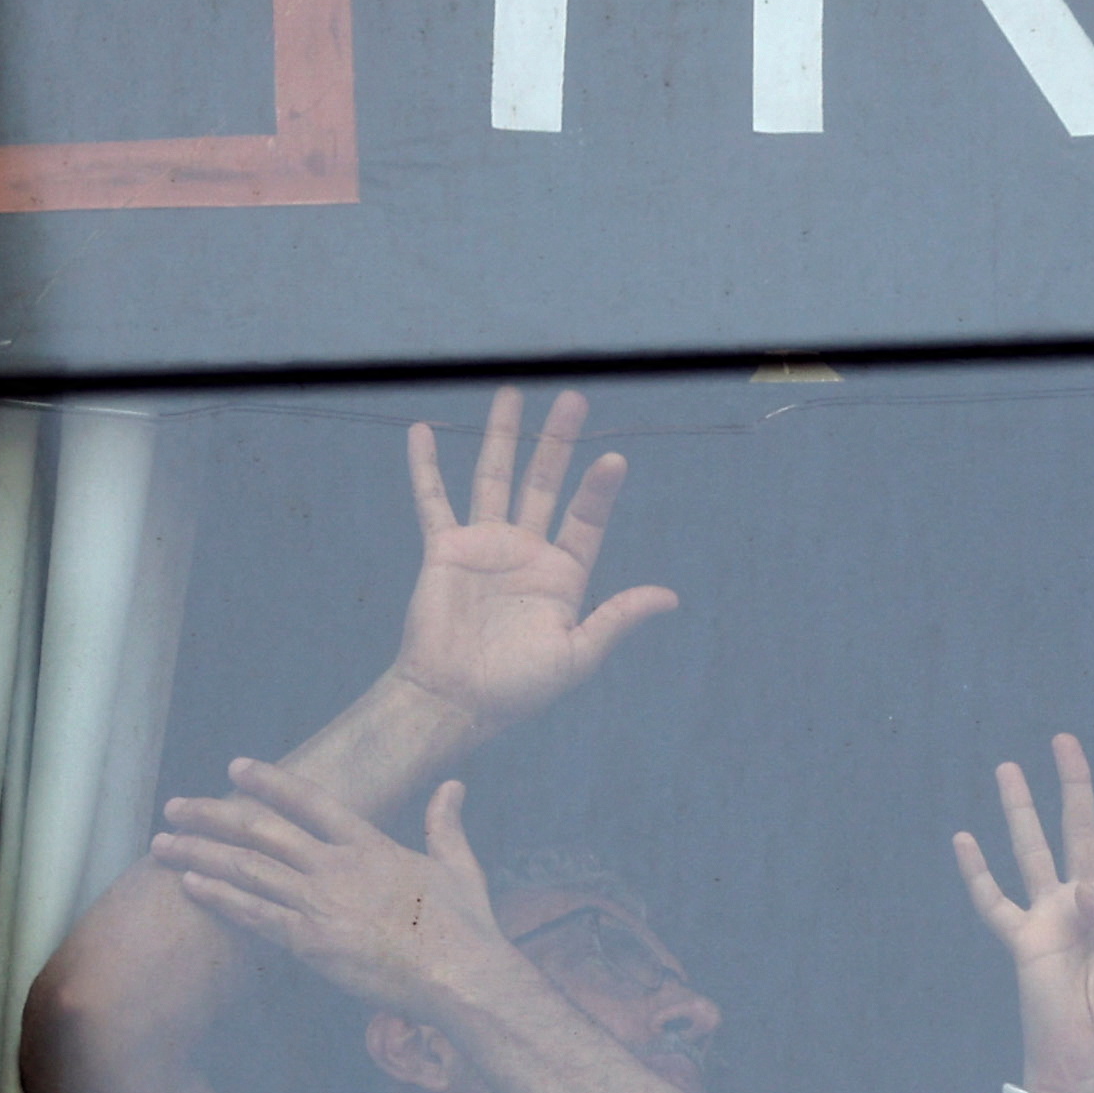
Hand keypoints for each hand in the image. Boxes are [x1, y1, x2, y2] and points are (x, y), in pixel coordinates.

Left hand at [153, 761, 512, 1017]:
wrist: (460, 974)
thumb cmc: (465, 925)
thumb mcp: (460, 866)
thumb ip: (445, 824)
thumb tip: (453, 785)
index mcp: (371, 846)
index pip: (311, 801)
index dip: (269, 782)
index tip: (235, 767)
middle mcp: (337, 867)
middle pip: (261, 831)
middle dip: (212, 816)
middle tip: (174, 807)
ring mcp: (319, 903)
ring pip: (246, 869)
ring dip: (199, 854)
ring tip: (163, 844)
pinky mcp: (309, 941)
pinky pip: (252, 914)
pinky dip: (219, 896)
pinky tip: (189, 885)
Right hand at [382, 387, 678, 735]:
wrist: (455, 700)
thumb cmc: (518, 687)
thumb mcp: (578, 654)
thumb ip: (617, 618)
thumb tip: (669, 597)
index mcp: (563, 573)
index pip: (586, 519)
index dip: (599, 491)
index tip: (613, 459)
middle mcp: (526, 551)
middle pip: (545, 483)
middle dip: (558, 443)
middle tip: (574, 399)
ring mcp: (485, 545)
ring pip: (495, 478)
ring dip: (504, 437)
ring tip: (512, 393)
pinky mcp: (444, 549)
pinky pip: (433, 500)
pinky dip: (426, 467)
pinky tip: (424, 432)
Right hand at [957, 736, 1093, 1092]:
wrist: (1091, 1070)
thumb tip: (1086, 887)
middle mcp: (1090, 903)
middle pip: (1082, 828)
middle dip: (1075, 784)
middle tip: (1065, 740)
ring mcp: (1053, 918)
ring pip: (1035, 850)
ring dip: (1022, 809)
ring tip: (1008, 767)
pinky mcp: (1024, 941)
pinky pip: (995, 901)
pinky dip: (977, 872)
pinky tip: (964, 839)